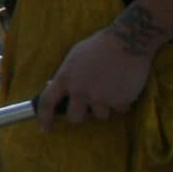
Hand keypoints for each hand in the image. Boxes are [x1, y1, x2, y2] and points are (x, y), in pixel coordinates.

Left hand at [36, 23, 155, 128]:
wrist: (128, 41)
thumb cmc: (99, 46)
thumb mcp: (74, 57)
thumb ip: (66, 75)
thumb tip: (56, 88)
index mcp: (65, 78)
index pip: (47, 103)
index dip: (44, 118)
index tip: (46, 129)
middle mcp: (80, 91)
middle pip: (75, 118)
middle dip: (82, 114)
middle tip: (89, 106)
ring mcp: (101, 98)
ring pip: (100, 116)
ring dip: (105, 107)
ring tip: (111, 89)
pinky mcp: (120, 101)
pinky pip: (120, 110)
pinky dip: (123, 102)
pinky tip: (124, 87)